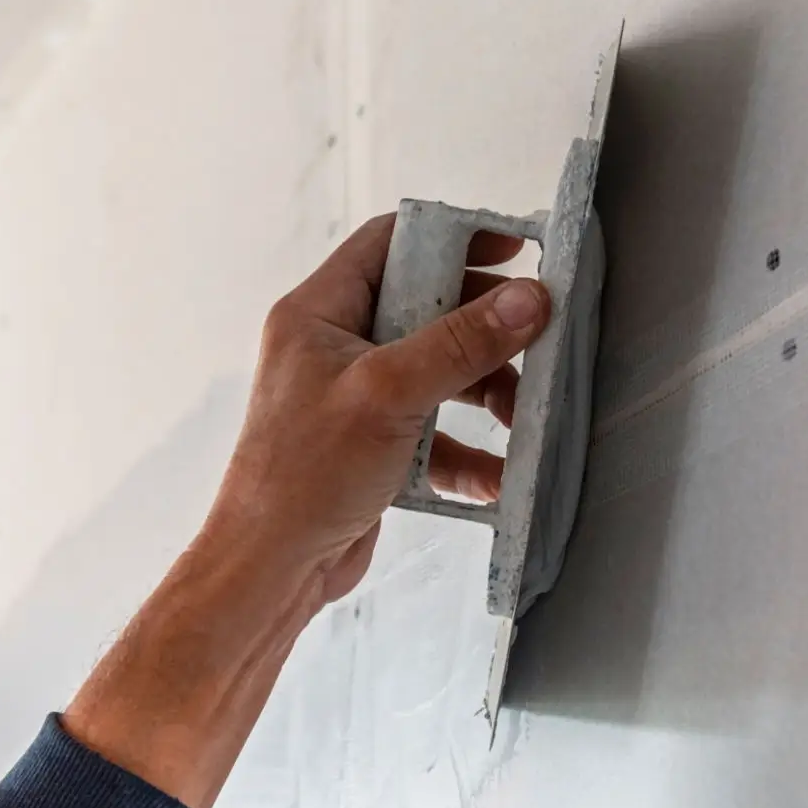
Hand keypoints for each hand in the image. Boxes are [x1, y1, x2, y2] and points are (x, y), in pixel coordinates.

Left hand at [64, 214, 549, 807]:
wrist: (271, 569)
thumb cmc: (303, 474)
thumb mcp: (388, 394)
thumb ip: (460, 344)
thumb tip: (529, 300)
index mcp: (318, 314)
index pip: (389, 244)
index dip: (452, 239)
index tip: (514, 251)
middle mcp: (335, 348)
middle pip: (425, 310)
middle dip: (483, 330)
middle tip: (535, 338)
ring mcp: (355, 400)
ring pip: (437, 375)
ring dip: (485, 394)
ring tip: (522, 417)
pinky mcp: (373, 449)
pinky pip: (433, 434)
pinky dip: (466, 453)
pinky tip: (497, 477)